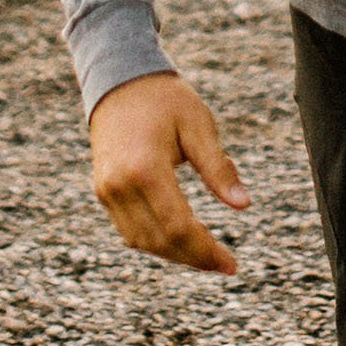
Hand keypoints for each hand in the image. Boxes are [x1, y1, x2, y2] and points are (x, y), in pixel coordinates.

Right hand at [88, 72, 249, 274]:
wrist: (118, 80)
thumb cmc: (165, 99)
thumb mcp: (198, 126)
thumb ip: (218, 168)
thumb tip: (243, 206)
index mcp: (146, 169)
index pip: (179, 227)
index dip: (206, 251)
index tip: (231, 265)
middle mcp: (120, 186)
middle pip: (160, 241)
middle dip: (194, 258)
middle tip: (224, 265)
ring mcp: (106, 191)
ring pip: (141, 242)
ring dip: (174, 254)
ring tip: (206, 255)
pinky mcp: (103, 191)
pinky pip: (129, 230)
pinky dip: (155, 241)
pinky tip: (180, 240)